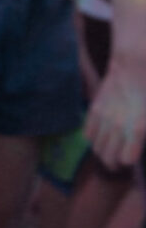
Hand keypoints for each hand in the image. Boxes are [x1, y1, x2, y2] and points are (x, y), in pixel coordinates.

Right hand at [89, 51, 145, 170]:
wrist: (135, 62)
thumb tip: (141, 134)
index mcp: (138, 126)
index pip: (126, 157)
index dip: (128, 162)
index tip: (131, 160)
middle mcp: (118, 125)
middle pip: (108, 157)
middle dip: (114, 164)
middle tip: (119, 164)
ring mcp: (104, 118)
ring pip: (96, 148)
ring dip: (103, 154)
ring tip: (109, 154)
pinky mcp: (95, 109)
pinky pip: (88, 133)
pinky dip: (93, 139)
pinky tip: (102, 137)